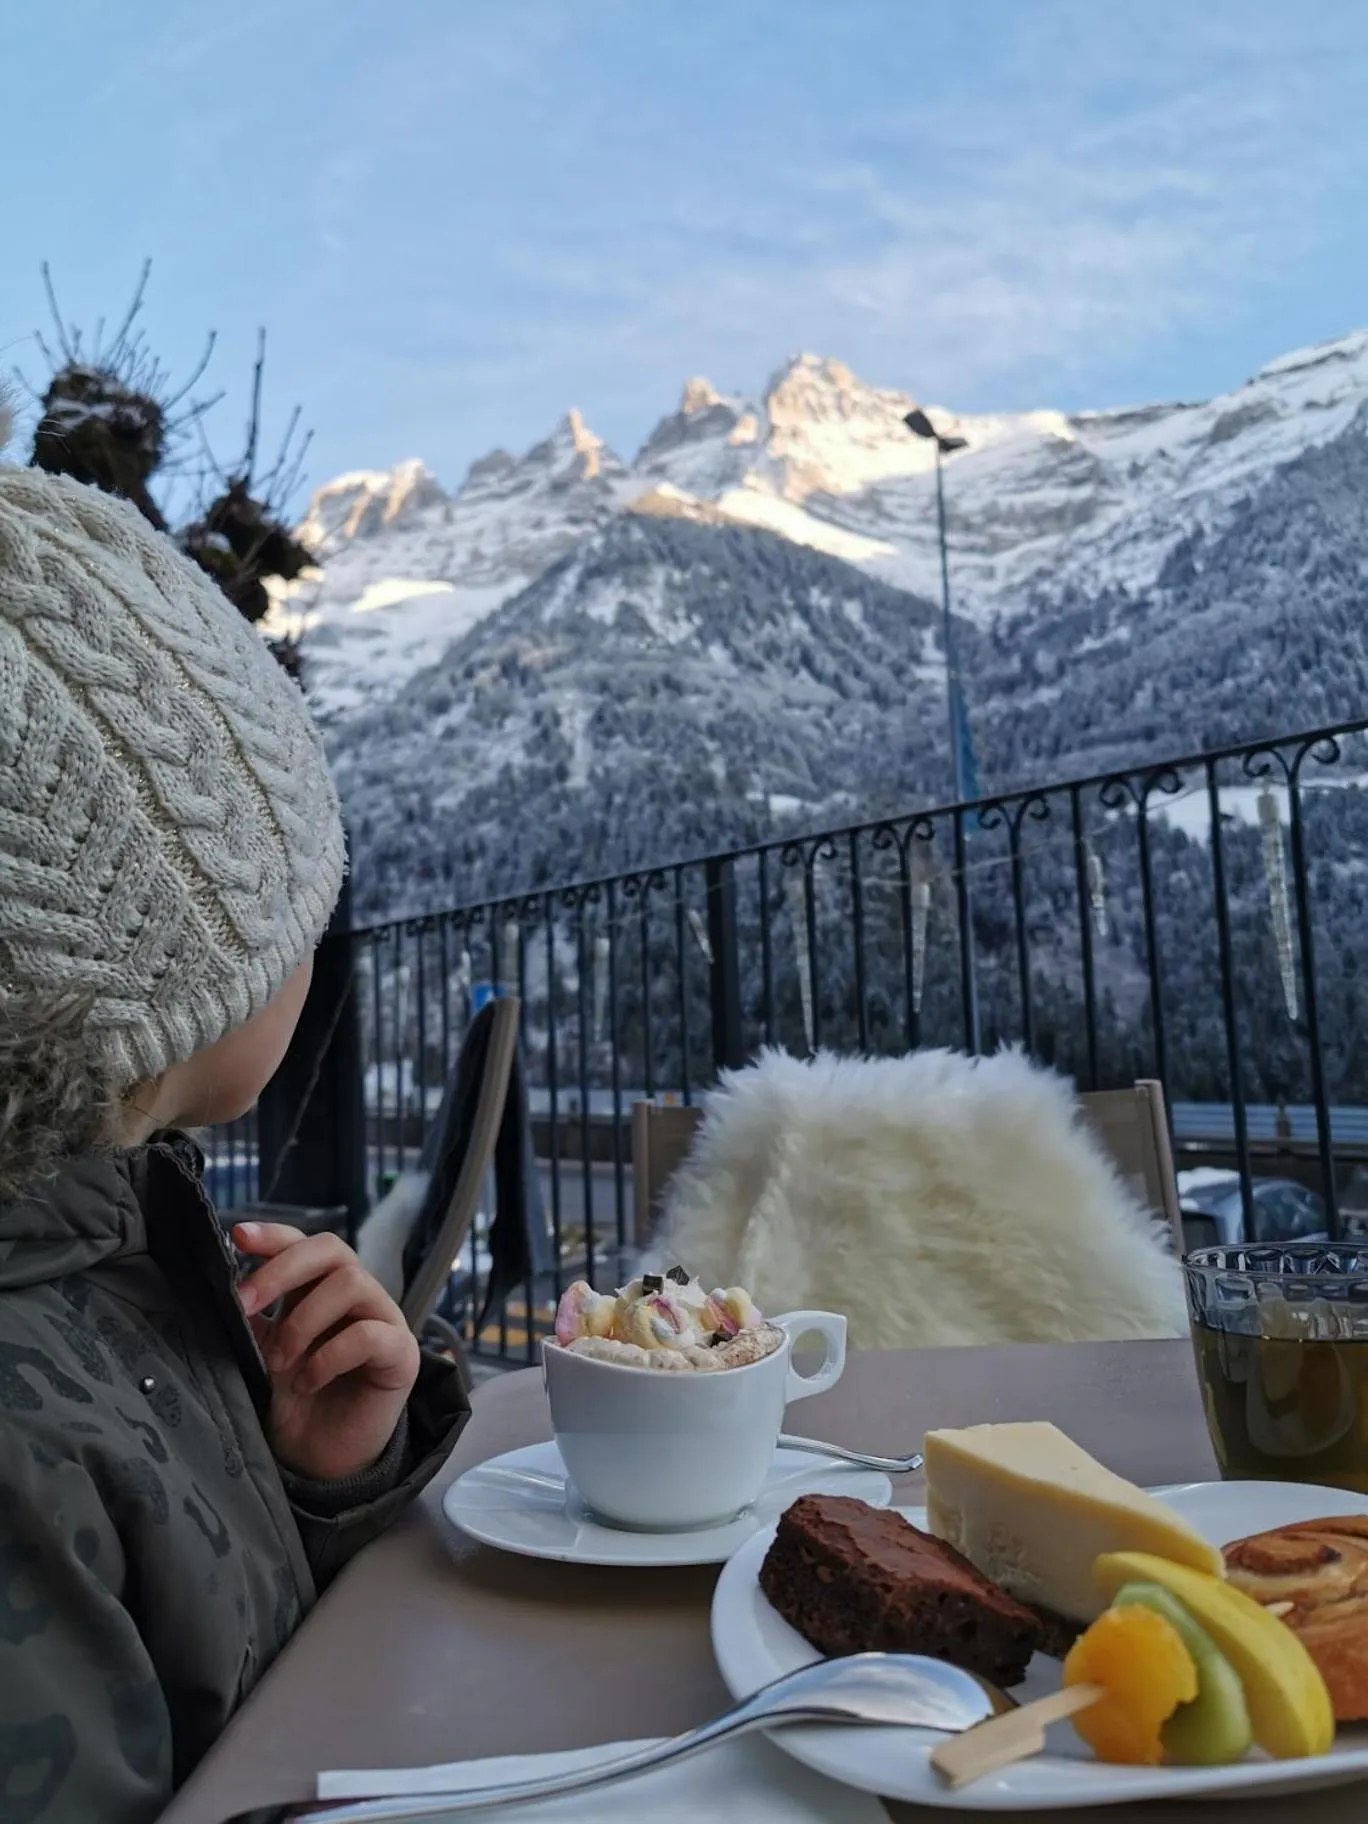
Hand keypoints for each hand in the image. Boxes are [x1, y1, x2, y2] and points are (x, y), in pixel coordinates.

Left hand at [233, 1222, 419, 1482]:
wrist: (321, 1458)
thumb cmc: (296, 1402)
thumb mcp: (264, 1354)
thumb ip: (254, 1319)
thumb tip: (226, 1288)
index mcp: (320, 1288)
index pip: (304, 1244)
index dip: (274, 1235)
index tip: (237, 1236)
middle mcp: (357, 1295)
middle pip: (331, 1249)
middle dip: (283, 1269)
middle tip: (246, 1302)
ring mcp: (384, 1319)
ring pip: (351, 1282)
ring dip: (303, 1320)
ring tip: (280, 1362)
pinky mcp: (401, 1353)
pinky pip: (369, 1333)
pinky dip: (329, 1355)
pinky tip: (309, 1381)